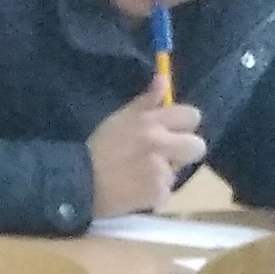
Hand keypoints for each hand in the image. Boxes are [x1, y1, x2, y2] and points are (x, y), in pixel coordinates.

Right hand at [89, 96, 206, 218]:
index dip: (184, 125)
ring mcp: (160, 171)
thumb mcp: (120, 118)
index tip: (173, 132)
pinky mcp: (156, 194)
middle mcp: (160, 144)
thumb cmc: (98, 148)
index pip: (191, 116)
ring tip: (138, 177)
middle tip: (166, 157)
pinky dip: (152, 195)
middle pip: (197, 146)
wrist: (77, 184)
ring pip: (176, 172)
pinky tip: (134, 192)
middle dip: (185, 151)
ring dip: (162, 175)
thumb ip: (146, 101)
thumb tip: (163, 78)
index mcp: (152, 122)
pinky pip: (164, 193)